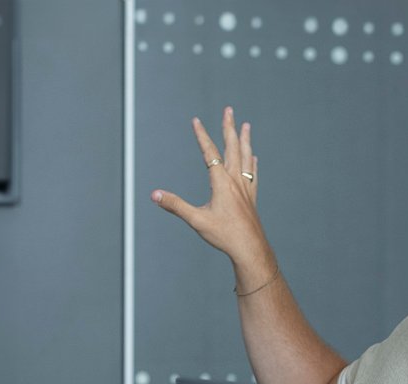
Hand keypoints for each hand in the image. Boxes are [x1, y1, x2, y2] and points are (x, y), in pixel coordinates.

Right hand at [150, 106, 275, 281]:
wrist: (251, 250)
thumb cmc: (224, 236)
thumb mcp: (196, 221)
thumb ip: (175, 205)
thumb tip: (154, 195)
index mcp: (222, 183)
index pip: (209, 153)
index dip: (202, 136)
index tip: (196, 120)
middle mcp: (235, 182)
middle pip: (232, 148)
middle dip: (229, 127)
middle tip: (229, 110)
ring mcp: (245, 189)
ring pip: (245, 158)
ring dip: (244, 140)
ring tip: (245, 125)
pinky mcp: (251, 198)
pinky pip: (252, 174)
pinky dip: (251, 162)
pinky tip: (253, 157)